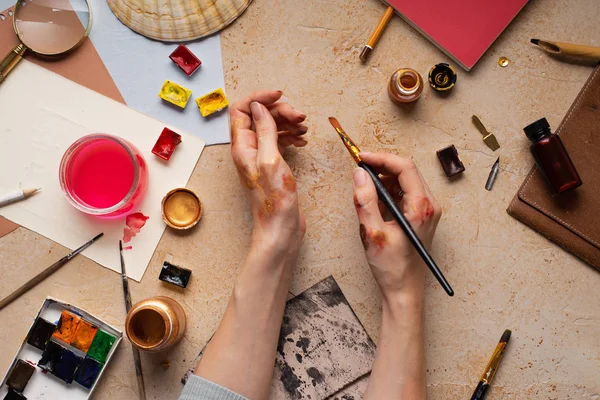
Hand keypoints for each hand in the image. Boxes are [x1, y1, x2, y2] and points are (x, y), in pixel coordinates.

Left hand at [230, 90, 306, 252]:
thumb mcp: (270, 160)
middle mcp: (248, 150)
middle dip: (280, 111)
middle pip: (259, 116)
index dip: (259, 98)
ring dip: (288, 123)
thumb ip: (264, 131)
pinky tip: (302, 140)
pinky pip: (278, 142)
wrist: (281, 229)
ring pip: (271, 128)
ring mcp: (260, 158)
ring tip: (304, 129)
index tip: (281, 95)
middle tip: (300, 117)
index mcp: (242, 147)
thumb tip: (258, 106)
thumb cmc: (274, 201)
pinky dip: (291, 136)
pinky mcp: (272, 166)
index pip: (241, 109)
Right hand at [352, 152, 441, 299]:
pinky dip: (387, 192)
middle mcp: (429, 206)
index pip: (404, 167)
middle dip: (381, 167)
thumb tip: (359, 174)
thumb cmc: (392, 268)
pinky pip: (403, 194)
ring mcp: (426, 211)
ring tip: (363, 190)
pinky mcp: (419, 217)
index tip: (361, 157)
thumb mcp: (373, 233)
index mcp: (422, 207)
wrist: (404, 291)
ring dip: (383, 180)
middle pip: (406, 171)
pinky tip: (373, 203)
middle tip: (359, 169)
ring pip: (404, 182)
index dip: (381, 158)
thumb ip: (365, 201)